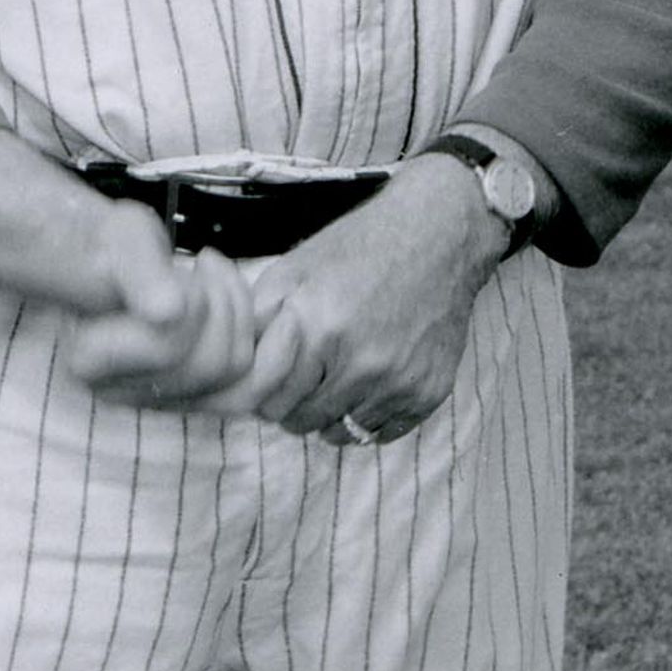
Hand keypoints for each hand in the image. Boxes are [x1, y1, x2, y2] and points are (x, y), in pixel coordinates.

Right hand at [0, 130, 262, 411]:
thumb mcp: (125, 241)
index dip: (194, 301)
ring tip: (219, 279)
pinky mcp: (196, 397)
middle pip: (213, 367)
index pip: (169, 347)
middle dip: (225, 305)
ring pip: (240, 378)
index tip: (184, 266)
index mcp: (92, 360)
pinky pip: (254, 386)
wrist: (117, 262)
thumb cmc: (119, 246)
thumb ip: (142, 275)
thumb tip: (167, 314)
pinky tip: (247, 301)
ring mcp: (163, 402)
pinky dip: (266, 340)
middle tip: (206, 265)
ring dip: (243, 315)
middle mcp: (124, 393)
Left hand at [229, 156, 511, 443]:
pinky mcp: (427, 393)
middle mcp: (357, 362)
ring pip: (340, 433)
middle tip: (304, 381)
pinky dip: (368, 418)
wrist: (438, 236)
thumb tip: (233, 364)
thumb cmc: (360, 248)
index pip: (269, 401)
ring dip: (331, 413)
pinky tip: (369, 386)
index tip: (273, 382)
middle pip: (302, 422)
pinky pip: (380, 434)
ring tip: (337, 380)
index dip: (265, 393)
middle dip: (294, 405)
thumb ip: (259, 317)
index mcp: (316, 327)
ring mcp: (396, 382)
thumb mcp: (296, 267)